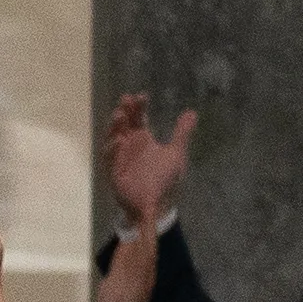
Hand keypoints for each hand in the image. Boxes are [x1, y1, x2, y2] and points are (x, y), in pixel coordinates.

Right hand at [96, 92, 191, 228]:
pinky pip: (110, 161)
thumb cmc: (165, 180)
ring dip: (115, 127)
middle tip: (126, 99)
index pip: (138, 118)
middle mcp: (129, 145)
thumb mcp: (175, 155)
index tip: (142, 96)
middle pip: (123, 124)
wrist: (159, 205)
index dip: (138, 106)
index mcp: (142, 139)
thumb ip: (182, 134)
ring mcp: (120, 158)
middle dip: (123, 112)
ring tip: (119, 115)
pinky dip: (112, 150)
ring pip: (112, 139)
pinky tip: (119, 141)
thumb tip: (192, 112)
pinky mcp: (115, 173)